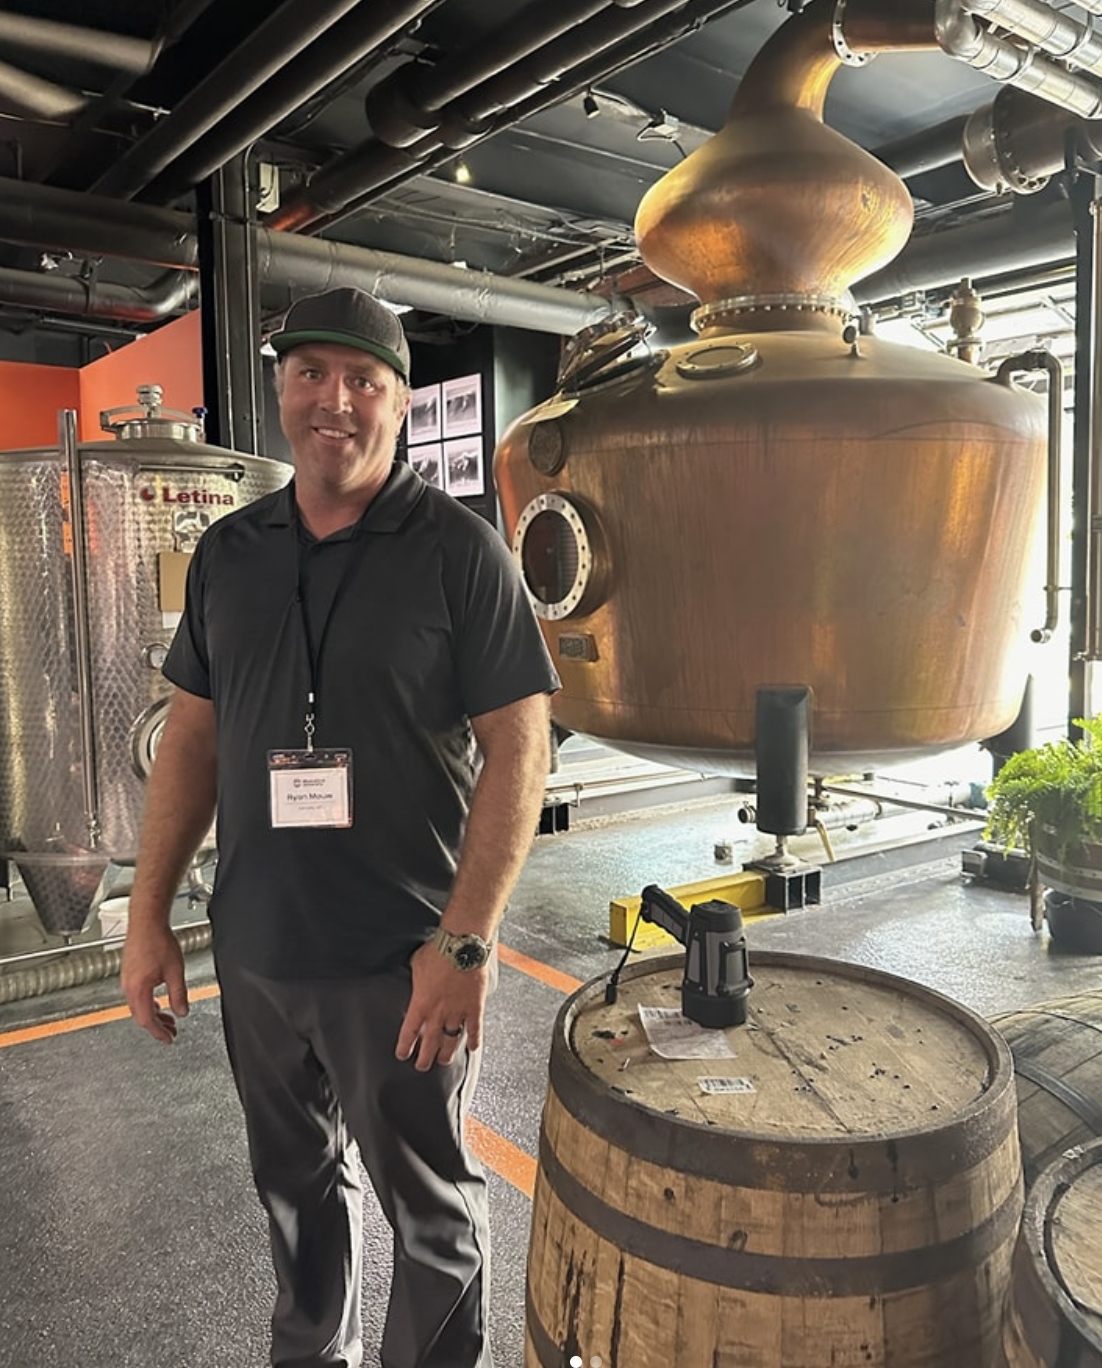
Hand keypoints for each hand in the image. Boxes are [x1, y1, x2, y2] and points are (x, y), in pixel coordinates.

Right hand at [121, 922, 189, 1043]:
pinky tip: (158, 1003)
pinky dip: (148, 1003)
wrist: (146, 922)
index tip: (169, 1038)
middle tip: (171, 1032)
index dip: (159, 1032)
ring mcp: (127, 980)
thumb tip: (182, 1011)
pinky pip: (137, 996)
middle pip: (141, 1015)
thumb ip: (179, 994)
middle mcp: (128, 987)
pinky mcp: (129, 974)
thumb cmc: (158, 941)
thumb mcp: (175, 971)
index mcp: (138, 989)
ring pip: (138, 1006)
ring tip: (168, 1019)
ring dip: (153, 1014)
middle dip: (157, 1025)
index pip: (146, 1020)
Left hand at [395, 940, 488, 1071]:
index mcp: (420, 1003)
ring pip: (451, 1040)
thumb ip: (416, 978)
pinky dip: (474, 1040)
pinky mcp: (475, 1007)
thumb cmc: (438, 951)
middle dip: (425, 1058)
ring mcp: (458, 1012)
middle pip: (430, 1043)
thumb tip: (416, 978)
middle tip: (422, 1066)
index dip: (405, 1047)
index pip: (409, 1032)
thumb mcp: (417, 964)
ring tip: (443, 1061)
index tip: (403, 1055)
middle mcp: (438, 1013)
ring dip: (446, 1054)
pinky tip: (472, 1049)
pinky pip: (475, 1029)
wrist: (461, 946)